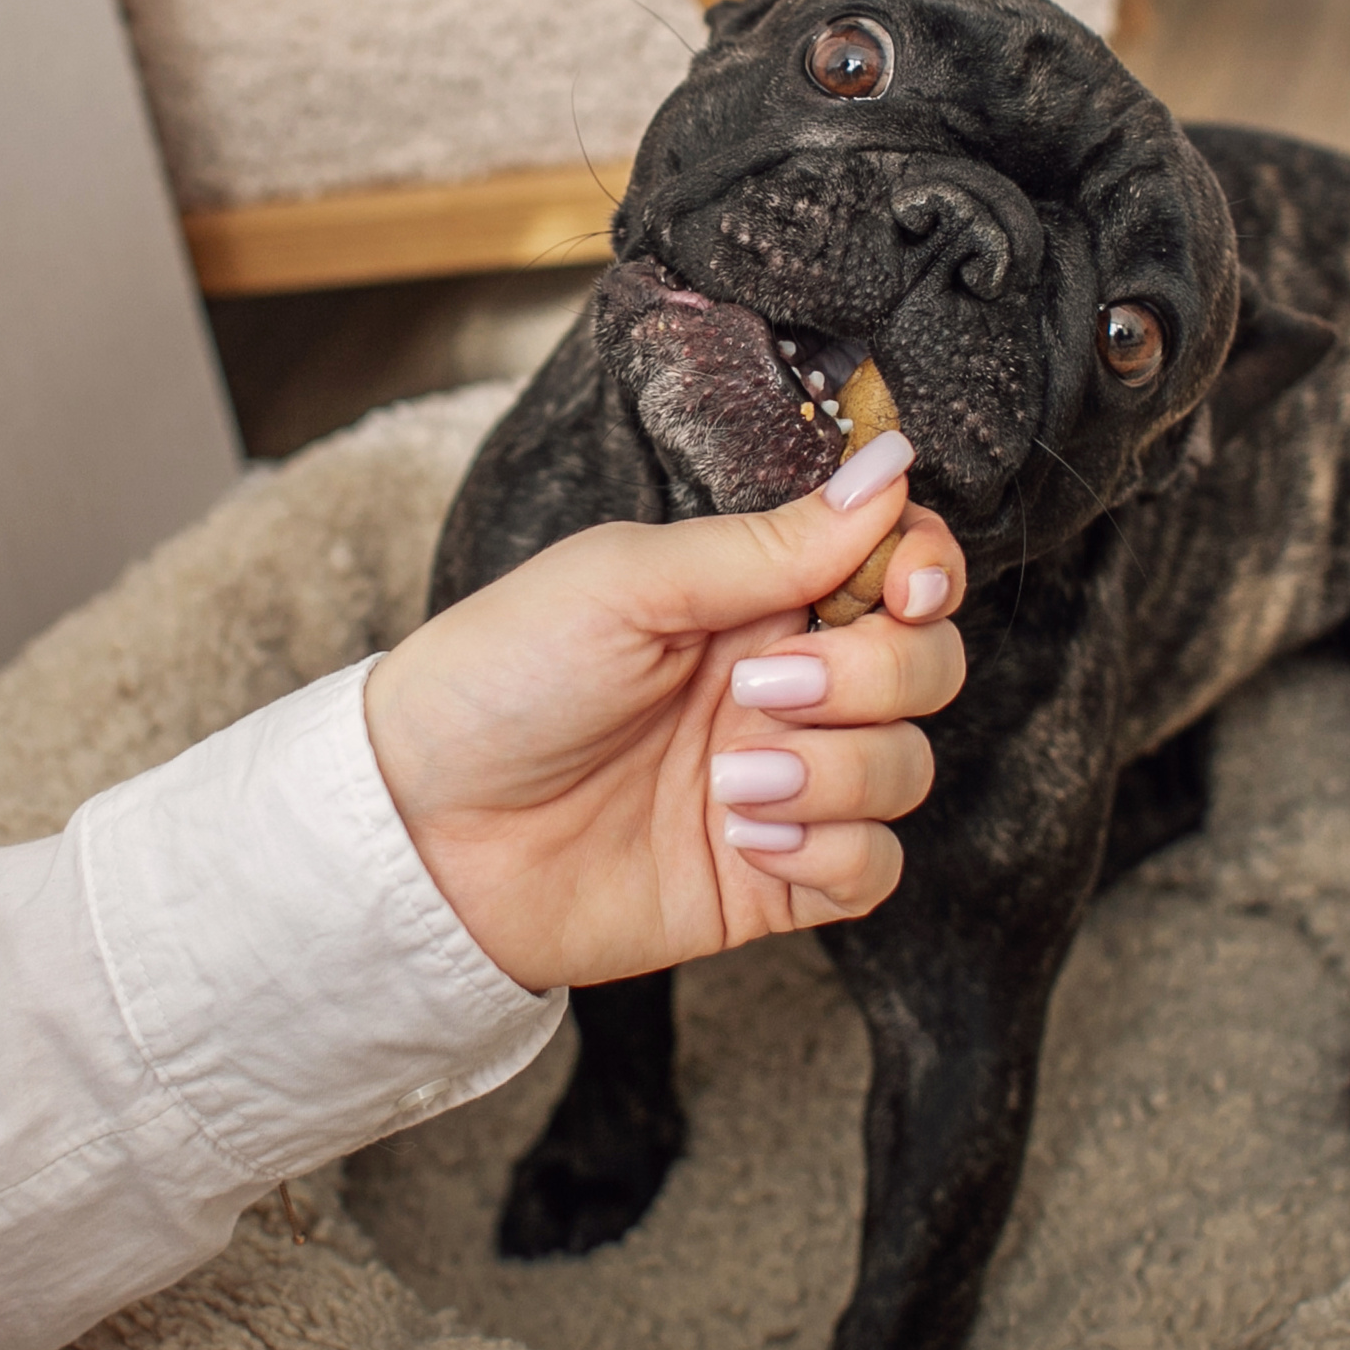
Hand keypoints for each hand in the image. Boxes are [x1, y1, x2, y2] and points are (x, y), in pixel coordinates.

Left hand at [363, 435, 965, 991]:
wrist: (422, 832)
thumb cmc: (497, 680)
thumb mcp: (626, 582)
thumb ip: (767, 543)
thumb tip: (890, 469)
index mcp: (753, 596)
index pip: (898, 566)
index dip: (928, 569)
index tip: (904, 585)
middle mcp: (783, 685)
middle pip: (926, 665)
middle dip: (873, 675)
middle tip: (758, 689)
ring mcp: (784, 783)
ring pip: (907, 768)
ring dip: (836, 772)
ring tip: (726, 782)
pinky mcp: (773, 880)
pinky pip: (874, 869)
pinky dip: (832, 853)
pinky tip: (747, 840)